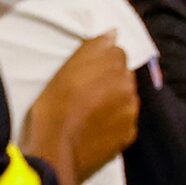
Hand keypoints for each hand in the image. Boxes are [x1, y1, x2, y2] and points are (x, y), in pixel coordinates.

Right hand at [24, 33, 139, 181]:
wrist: (56, 152)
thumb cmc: (54, 108)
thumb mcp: (67, 70)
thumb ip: (95, 48)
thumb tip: (113, 32)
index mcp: (115, 67)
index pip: (116, 52)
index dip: (100, 61)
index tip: (84, 72)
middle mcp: (129, 88)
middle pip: (123, 76)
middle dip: (110, 79)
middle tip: (85, 92)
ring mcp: (131, 114)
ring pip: (126, 98)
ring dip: (114, 100)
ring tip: (90, 111)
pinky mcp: (129, 136)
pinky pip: (125, 121)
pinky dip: (115, 121)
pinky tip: (96, 127)